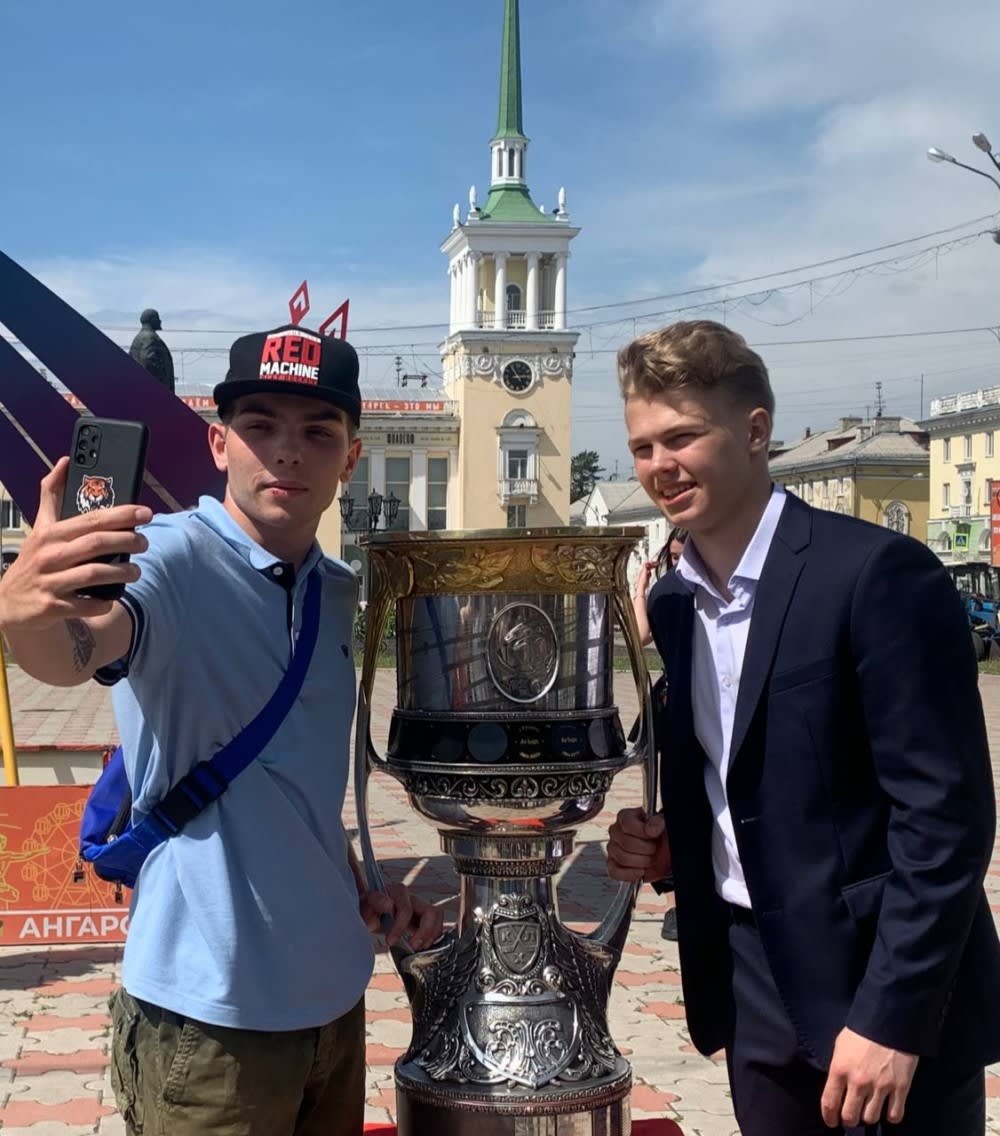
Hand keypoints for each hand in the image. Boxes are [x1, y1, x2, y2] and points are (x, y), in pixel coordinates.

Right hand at [0, 458, 149, 633]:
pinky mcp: (52, 606)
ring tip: (135, 571)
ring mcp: (50, 582)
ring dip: (122, 572)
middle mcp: (50, 555)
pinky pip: (87, 605)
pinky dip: (104, 602)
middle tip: (144, 543)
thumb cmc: (34, 560)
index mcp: (51, 533)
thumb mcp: (40, 526)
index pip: (91, 519)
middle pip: (96, 543)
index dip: (122, 515)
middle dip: (127, 541)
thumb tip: (66, 461)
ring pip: (94, 574)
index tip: (146, 513)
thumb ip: (52, 494)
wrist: (8, 603)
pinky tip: (113, 597)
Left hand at [360, 882, 443, 949]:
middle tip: (412, 947)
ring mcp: (419, 906)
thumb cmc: (367, 910)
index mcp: (397, 892)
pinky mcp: (423, 916)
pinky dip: (432, 936)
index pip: (407, 909)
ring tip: (418, 947)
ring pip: (437, 916)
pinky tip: (420, 945)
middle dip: (423, 932)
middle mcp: (411, 897)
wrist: (370, 913)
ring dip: (431, 935)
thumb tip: (389, 905)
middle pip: (430, 911)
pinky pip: (437, 924)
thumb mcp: (364, 907)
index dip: (400, 927)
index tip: (390, 941)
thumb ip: (373, 904)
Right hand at [607, 807, 670, 883]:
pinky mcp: (612, 864)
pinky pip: (615, 872)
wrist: (663, 853)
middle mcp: (616, 831)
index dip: (642, 831)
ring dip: (641, 862)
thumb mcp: (662, 825)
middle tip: (654, 848)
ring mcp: (612, 848)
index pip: (627, 823)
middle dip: (646, 849)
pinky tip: (641, 870)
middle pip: (625, 843)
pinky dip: (630, 874)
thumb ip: (657, 823)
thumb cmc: (660, 836)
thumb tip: (652, 828)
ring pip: (622, 858)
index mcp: (625, 817)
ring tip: (649, 858)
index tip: (654, 834)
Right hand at [632, 560, 656, 646]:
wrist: (639, 637)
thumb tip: (667, 624)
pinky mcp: (638, 598)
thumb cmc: (644, 633)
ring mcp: (637, 598)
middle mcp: (637, 599)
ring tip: (650, 563)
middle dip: (646, 571)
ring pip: (640, 580)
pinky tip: (647, 568)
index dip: (646, 577)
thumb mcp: (655, 623)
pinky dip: (643, 574)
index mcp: (640, 603)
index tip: (652, 572)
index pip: (643, 587)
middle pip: (641, 581)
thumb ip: (658, 620)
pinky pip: (641, 583)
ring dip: (645, 570)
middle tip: (652, 564)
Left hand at [820, 1027, 918, 1127]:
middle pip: (850, 1117)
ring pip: (871, 1118)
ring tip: (869, 1108)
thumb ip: (838, 1067)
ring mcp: (880, 1086)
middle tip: (851, 1116)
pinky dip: (890, 1115)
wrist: (890, 1020)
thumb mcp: (841, 1045)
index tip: (831, 1122)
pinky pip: (894, 1115)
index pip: (829, 1103)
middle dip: (849, 1119)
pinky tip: (888, 1108)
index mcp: (839, 1069)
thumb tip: (836, 1087)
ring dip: (869, 1115)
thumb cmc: (861, 1030)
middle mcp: (858, 1082)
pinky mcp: (900, 1088)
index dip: (829, 1117)